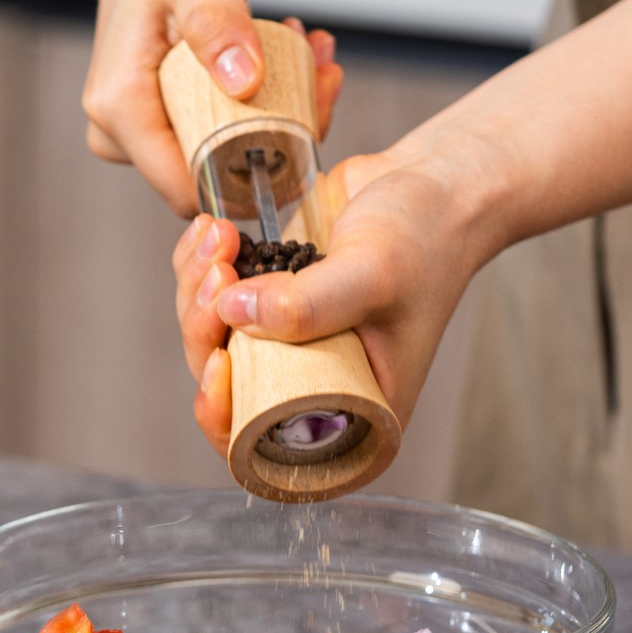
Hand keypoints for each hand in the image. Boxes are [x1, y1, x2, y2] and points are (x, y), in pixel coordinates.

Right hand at [83, 0, 343, 215]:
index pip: (190, 188)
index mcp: (120, 111)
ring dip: (282, 119)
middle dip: (281, 138)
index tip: (306, 129)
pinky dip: (263, 110)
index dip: (253, 178)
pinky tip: (294, 69)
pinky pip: (219, 140)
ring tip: (312, 64)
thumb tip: (242, 81)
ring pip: (224, 159)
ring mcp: (137, 137)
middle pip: (214, 175)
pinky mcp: (159, 130)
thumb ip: (218, 22)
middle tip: (320, 79)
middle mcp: (119, 135)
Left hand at [172, 145, 497, 455]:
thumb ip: (308, 304)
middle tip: (219, 275)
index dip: (227, 417)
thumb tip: (232, 313)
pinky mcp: (270, 300)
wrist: (434, 186)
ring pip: (210, 340)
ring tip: (220, 238)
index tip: (220, 359)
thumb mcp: (374, 275)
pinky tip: (213, 230)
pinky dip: (198, 265)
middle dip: (204, 331)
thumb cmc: (427, 240)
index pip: (267, 447)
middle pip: (227, 388)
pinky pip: (213, 299)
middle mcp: (314, 386)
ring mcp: (288, 344)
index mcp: (353, 413)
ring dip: (197, 289)